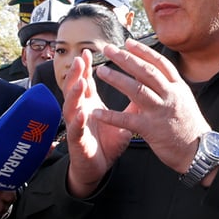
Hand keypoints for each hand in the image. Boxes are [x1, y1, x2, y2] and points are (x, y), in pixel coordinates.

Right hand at [58, 47, 132, 197]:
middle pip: (74, 88)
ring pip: (71, 106)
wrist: (98, 167)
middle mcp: (80, 111)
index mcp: (90, 104)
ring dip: (74, 93)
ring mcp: (76, 125)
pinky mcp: (76, 141)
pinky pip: (76, 129)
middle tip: (80, 59)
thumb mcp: (123, 121)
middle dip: (76, 73)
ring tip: (80, 81)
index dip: (86, 67)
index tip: (88, 51)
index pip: (86, 81)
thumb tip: (146, 87)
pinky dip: (78, 120)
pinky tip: (82, 112)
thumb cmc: (106, 142)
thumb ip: (132, 104)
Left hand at [91, 39, 209, 173]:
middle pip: (146, 72)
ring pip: (137, 90)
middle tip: (108, 50)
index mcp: (178, 87)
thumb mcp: (184, 100)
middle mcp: (170, 96)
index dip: (143, 51)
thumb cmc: (190, 126)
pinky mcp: (152, 129)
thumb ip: (170, 87)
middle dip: (125, 59)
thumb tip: (158, 72)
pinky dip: (111, 116)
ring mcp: (161, 111)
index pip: (159, 63)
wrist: (199, 151)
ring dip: (117, 79)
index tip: (127, 43)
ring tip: (101, 71)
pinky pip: (127, 120)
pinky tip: (97, 112)